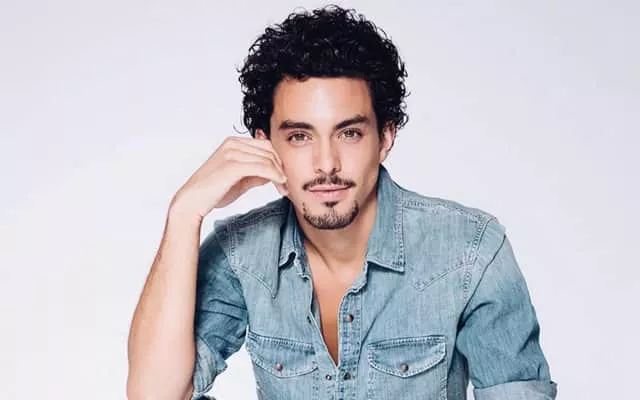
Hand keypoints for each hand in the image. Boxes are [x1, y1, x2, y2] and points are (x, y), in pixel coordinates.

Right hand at [170, 136, 287, 219]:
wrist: (192, 201)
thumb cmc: (213, 192)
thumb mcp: (239, 180)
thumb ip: (256, 174)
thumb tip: (274, 174)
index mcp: (233, 143)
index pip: (266, 146)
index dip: (278, 161)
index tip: (284, 178)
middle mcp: (233, 144)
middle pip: (269, 151)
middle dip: (282, 167)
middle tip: (287, 186)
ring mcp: (232, 152)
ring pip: (268, 159)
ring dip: (280, 174)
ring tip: (284, 189)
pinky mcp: (233, 165)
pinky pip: (263, 167)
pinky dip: (275, 176)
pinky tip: (280, 184)